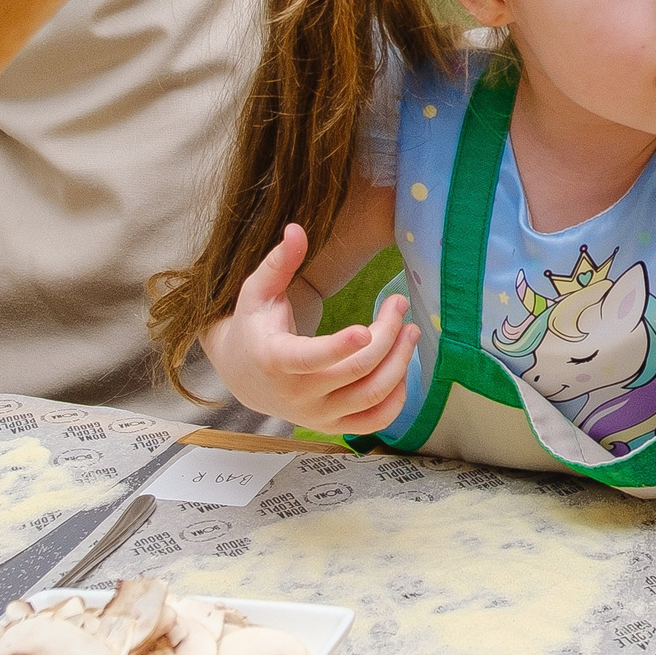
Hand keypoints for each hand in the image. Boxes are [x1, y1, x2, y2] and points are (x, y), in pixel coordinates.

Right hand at [200, 224, 419, 432]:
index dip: (339, 347)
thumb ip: (278, 262)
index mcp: (274, 359)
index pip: (310, 359)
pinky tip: (403, 367)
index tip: (366, 328)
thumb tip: (296, 229)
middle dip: (387, 335)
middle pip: (356, 370)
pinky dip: (398, 398)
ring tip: (412, 331)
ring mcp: (316, 414)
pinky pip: (375, 420)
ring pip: (372, 395)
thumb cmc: (254, 327)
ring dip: (401, 362)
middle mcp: (296, 394)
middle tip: (400, 305)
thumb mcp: (258, 292)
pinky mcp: (332, 426)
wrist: (243, 376)